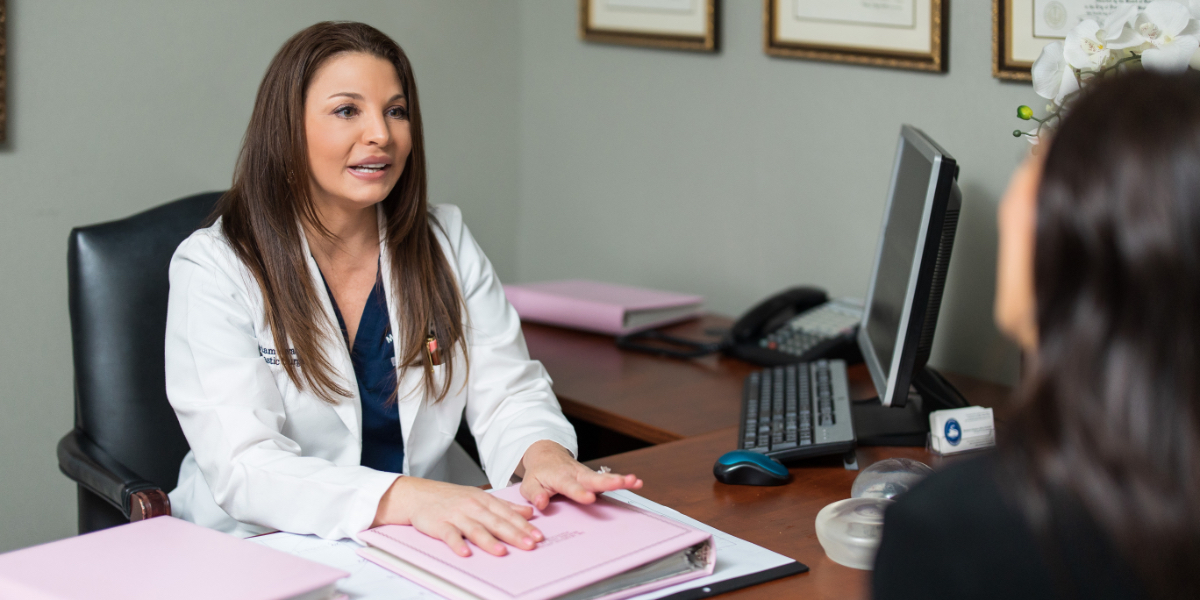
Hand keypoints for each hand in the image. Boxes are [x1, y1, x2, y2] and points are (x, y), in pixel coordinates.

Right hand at [373, 477, 543, 557]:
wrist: (418, 494)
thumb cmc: (450, 497)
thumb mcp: (479, 497)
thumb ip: (504, 506)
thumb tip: (528, 512)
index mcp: (483, 500)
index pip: (507, 514)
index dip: (524, 525)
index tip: (538, 536)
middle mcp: (472, 507)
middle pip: (496, 522)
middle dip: (514, 534)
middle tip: (530, 544)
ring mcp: (455, 515)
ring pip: (475, 529)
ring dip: (489, 541)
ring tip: (502, 552)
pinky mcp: (439, 524)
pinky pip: (449, 535)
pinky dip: (457, 544)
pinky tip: (465, 553)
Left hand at [516, 440, 643, 509]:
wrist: (546, 454)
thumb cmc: (538, 473)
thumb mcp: (529, 484)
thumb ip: (534, 494)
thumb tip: (542, 503)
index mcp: (560, 477)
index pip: (571, 486)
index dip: (580, 492)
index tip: (589, 498)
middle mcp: (577, 474)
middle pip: (594, 478)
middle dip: (609, 482)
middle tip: (623, 483)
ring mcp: (587, 474)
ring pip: (604, 477)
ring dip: (620, 480)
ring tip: (635, 481)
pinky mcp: (593, 477)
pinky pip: (608, 479)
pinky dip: (623, 481)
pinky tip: (638, 483)